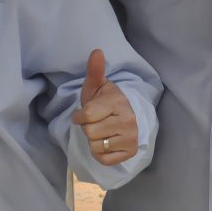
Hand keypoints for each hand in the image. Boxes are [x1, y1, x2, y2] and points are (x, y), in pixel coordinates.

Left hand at [73, 48, 137, 165]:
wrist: (128, 116)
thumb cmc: (106, 101)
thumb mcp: (97, 86)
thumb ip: (95, 70)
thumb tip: (96, 51)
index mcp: (119, 103)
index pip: (87, 116)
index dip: (80, 116)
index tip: (84, 113)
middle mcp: (128, 121)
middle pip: (89, 132)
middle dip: (88, 127)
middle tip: (97, 122)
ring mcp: (131, 139)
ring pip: (96, 146)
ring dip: (93, 140)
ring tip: (102, 131)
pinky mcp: (129, 154)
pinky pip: (103, 159)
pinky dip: (100, 153)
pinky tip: (106, 142)